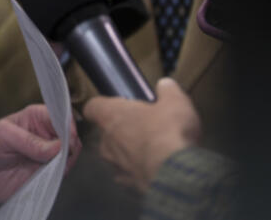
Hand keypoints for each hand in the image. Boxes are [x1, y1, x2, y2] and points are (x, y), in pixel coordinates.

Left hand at [0, 104, 78, 203]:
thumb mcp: (1, 135)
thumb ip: (28, 141)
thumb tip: (57, 147)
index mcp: (36, 117)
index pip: (61, 115)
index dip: (68, 125)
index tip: (68, 137)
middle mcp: (45, 135)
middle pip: (70, 137)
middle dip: (70, 145)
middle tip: (61, 155)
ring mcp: (46, 155)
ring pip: (69, 156)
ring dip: (66, 162)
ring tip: (52, 166)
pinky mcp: (44, 174)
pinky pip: (60, 174)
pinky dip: (60, 175)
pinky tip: (50, 175)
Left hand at [83, 78, 200, 193]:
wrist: (177, 174)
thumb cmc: (169, 131)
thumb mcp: (175, 102)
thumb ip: (167, 90)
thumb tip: (165, 85)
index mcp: (112, 115)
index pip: (93, 107)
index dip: (101, 105)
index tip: (111, 105)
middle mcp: (107, 141)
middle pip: (105, 132)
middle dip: (121, 130)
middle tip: (143, 127)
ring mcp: (115, 166)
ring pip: (115, 156)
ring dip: (128, 153)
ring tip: (151, 151)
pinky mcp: (128, 186)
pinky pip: (128, 176)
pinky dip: (138, 172)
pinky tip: (154, 170)